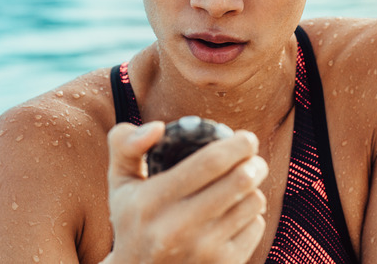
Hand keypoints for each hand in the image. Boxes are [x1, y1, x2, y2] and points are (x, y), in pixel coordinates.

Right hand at [104, 121, 267, 263]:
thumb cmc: (133, 220)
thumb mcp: (120, 182)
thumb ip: (126, 144)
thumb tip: (158, 127)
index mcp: (151, 201)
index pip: (209, 162)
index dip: (236, 145)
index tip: (246, 138)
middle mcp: (178, 228)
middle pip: (240, 180)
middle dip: (255, 162)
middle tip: (253, 158)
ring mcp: (203, 250)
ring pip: (253, 202)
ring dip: (253, 188)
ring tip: (241, 186)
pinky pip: (256, 226)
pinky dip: (251, 216)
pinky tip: (234, 215)